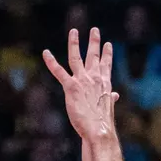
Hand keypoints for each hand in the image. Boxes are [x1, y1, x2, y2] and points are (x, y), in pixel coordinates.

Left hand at [43, 28, 118, 142]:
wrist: (99, 130)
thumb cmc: (103, 122)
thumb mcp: (108, 107)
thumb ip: (110, 98)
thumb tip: (115, 96)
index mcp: (104, 84)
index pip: (106, 65)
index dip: (107, 54)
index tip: (108, 44)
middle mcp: (94, 78)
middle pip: (93, 56)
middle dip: (94, 42)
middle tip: (95, 30)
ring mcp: (82, 81)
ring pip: (76, 57)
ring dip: (74, 43)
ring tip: (74, 31)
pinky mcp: (71, 87)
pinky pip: (59, 71)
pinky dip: (51, 61)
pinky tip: (46, 53)